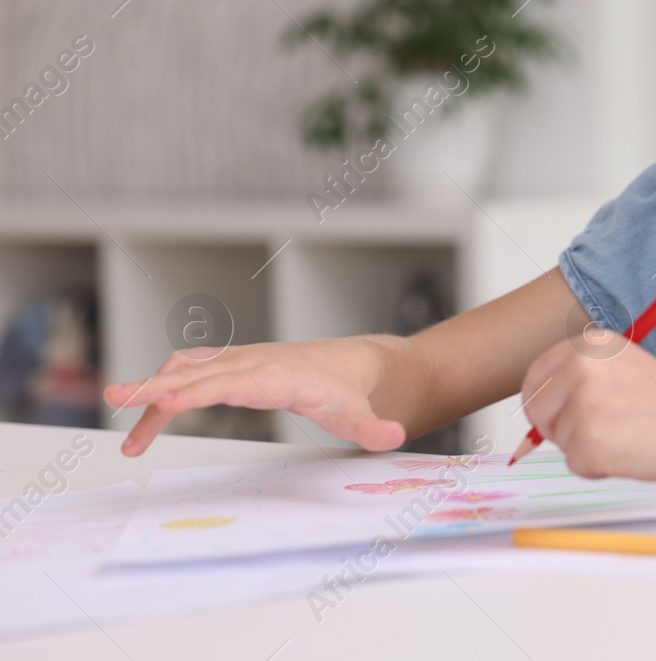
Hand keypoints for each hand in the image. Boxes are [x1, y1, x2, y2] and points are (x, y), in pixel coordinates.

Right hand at [105, 336, 410, 455]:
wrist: (355, 365)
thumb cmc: (352, 392)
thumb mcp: (362, 414)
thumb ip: (375, 428)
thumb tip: (395, 434)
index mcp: (280, 376)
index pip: (235, 381)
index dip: (201, 389)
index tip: (167, 400)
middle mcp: (254, 362)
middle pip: (198, 370)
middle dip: (156, 385)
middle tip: (114, 399)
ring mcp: (239, 361)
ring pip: (186, 370)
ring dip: (152, 396)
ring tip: (128, 441)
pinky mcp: (230, 367)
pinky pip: (188, 375)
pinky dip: (163, 394)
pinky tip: (145, 426)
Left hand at [519, 331, 655, 480]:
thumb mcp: (620, 370)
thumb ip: (577, 384)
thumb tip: (532, 421)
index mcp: (588, 345)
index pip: (535, 377)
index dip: (543, 403)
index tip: (557, 416)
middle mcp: (581, 367)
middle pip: (537, 410)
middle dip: (559, 429)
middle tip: (600, 431)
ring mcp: (583, 404)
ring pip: (557, 441)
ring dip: (584, 449)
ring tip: (624, 437)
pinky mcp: (589, 440)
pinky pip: (574, 465)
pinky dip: (597, 468)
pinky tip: (628, 452)